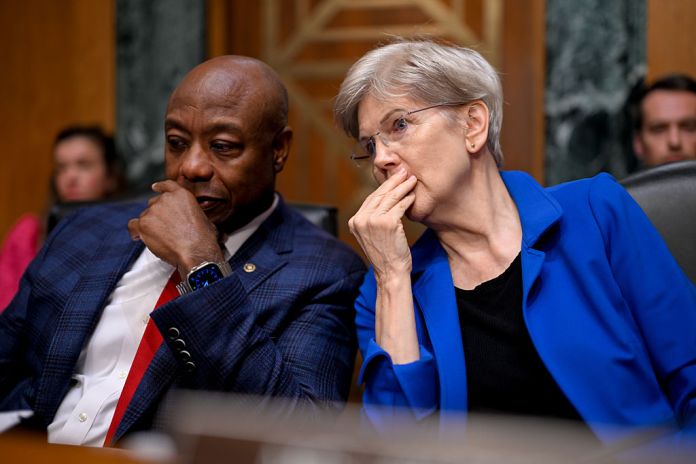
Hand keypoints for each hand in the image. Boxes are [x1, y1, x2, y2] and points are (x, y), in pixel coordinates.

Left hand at [128, 180, 223, 274]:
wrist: (196, 251)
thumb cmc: (203, 239)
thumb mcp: (203, 218)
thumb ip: (190, 212)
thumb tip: (189, 220)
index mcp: (182, 195)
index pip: (167, 186)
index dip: (160, 187)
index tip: (155, 188)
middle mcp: (165, 199)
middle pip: (154, 204)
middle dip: (157, 215)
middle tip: (164, 228)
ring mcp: (153, 211)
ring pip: (145, 216)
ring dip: (150, 225)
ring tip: (160, 239)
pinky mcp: (144, 224)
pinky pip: (133, 225)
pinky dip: (136, 231)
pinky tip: (138, 236)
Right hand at [348, 168, 416, 282]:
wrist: (390, 273)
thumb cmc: (386, 255)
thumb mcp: (372, 235)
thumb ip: (372, 219)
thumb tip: (385, 199)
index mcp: (355, 222)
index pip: (370, 199)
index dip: (383, 187)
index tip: (393, 178)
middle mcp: (361, 220)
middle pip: (379, 195)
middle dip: (393, 182)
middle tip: (403, 171)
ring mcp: (373, 221)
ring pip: (390, 198)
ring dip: (402, 187)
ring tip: (411, 180)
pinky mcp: (387, 223)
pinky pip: (399, 206)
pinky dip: (407, 200)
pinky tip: (413, 195)